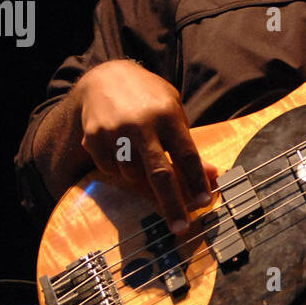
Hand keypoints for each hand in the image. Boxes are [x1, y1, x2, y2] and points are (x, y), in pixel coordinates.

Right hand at [74, 60, 217, 230]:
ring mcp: (115, 132)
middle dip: (172, 204)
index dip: (197, 181)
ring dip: (142, 180)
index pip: (186, 155)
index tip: (205, 202)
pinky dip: (120, 170)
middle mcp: (141, 124)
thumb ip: (188, 144)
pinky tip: (122, 152)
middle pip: (159, 173)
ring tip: (142, 160)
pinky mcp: (94, 138)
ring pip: (133, 175)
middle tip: (181, 227)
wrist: (105, 77)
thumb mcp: (174, 112)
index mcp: (167, 115)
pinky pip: (111, 170)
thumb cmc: (148, 98)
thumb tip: (212, 175)